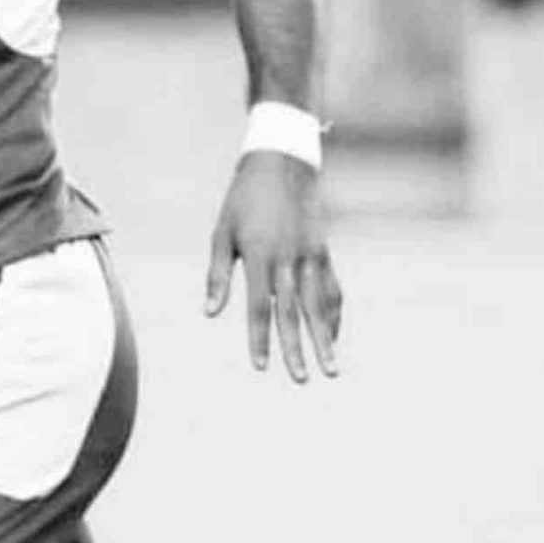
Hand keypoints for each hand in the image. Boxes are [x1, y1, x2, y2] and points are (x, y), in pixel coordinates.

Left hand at [205, 150, 341, 382]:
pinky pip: (331, 289)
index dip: (259, 337)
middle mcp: (287, 258)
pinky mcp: (323, 251)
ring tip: (331, 369)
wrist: (281, 163)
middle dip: (297, 348)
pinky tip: (332, 335)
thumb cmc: (242, 200)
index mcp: (258, 254)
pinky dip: (333, 314)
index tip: (260, 366)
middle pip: (293, 312)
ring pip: (319, 304)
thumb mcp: (222, 232)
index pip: (260, 305)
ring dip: (325, 338)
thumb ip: (217, 275)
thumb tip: (209, 314)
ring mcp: (310, 255)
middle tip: (302, 379)